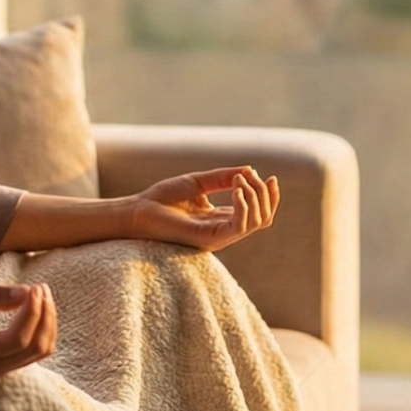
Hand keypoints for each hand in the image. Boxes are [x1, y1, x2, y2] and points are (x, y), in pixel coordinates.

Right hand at [0, 283, 57, 378]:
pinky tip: (36, 307)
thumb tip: (28, 292)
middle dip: (45, 314)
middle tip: (40, 287)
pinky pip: (34, 351)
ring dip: (47, 321)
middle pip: (34, 347)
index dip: (32, 312)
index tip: (35, 287)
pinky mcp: (2, 367)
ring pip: (39, 351)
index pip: (16, 339)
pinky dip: (42, 329)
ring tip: (40, 293)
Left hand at [129, 165, 278, 251]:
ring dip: (255, 197)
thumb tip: (250, 170)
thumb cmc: (163, 197)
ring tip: (240, 180)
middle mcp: (224, 230)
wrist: (139, 210)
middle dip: (264, 194)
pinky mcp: (211, 239)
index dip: (269, 196)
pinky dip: (244, 206)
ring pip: (256, 222)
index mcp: (222, 218)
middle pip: (263, 218)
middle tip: (251, 176)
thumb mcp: (199, 182)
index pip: (258, 213)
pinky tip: (236, 189)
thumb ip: (224, 178)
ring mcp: (219, 237)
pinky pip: (240, 226)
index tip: (270, 176)